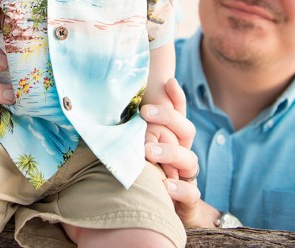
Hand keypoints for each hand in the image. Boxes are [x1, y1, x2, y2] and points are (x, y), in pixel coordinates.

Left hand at [142, 78, 217, 227]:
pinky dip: (179, 188)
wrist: (163, 213)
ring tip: (149, 151)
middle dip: (168, 118)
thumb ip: (129, 133)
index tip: (168, 81)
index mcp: (171, 139)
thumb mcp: (136, 151)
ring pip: (190, 159)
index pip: (178, 113)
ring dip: (169, 152)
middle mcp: (182, 154)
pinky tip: (164, 185)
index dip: (176, 97)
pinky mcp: (187, 200)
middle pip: (186, 130)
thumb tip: (103, 109)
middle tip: (145, 113)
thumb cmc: (144, 176)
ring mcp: (186, 176)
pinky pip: (191, 193)